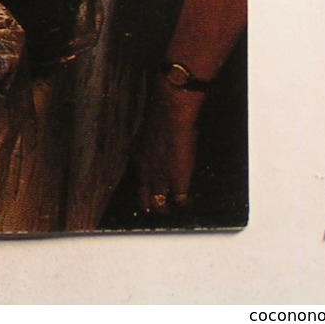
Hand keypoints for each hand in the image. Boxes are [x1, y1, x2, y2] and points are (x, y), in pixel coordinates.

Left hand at [134, 80, 202, 217]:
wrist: (169, 112)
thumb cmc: (162, 115)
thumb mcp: (150, 133)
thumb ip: (153, 144)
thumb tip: (161, 144)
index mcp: (137, 157)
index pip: (138, 180)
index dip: (143, 188)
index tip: (146, 193)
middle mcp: (145, 171)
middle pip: (144, 197)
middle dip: (149, 205)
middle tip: (154, 210)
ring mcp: (160, 178)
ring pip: (159, 202)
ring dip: (165, 207)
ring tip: (170, 213)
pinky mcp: (177, 181)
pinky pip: (179, 200)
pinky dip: (183, 203)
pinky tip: (187, 204)